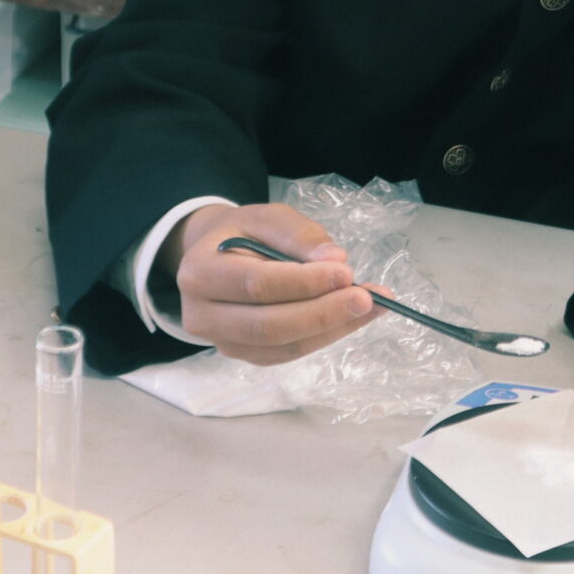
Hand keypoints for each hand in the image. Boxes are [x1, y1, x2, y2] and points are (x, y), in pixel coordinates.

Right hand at [160, 202, 377, 365]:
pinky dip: (327, 336)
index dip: (304, 283)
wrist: (215, 258)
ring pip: (284, 345)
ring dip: (334, 328)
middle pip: (269, 325)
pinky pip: (290, 353)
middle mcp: (202, 316)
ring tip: (374, 305)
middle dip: (323, 313)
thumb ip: (299, 234)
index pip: (256, 285)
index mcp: (199, 272)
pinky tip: (356, 317)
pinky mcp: (246, 356)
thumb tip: (335, 258)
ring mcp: (222, 343)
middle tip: (367, 297)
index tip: (346, 272)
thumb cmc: (242, 233)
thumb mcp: (266, 217)